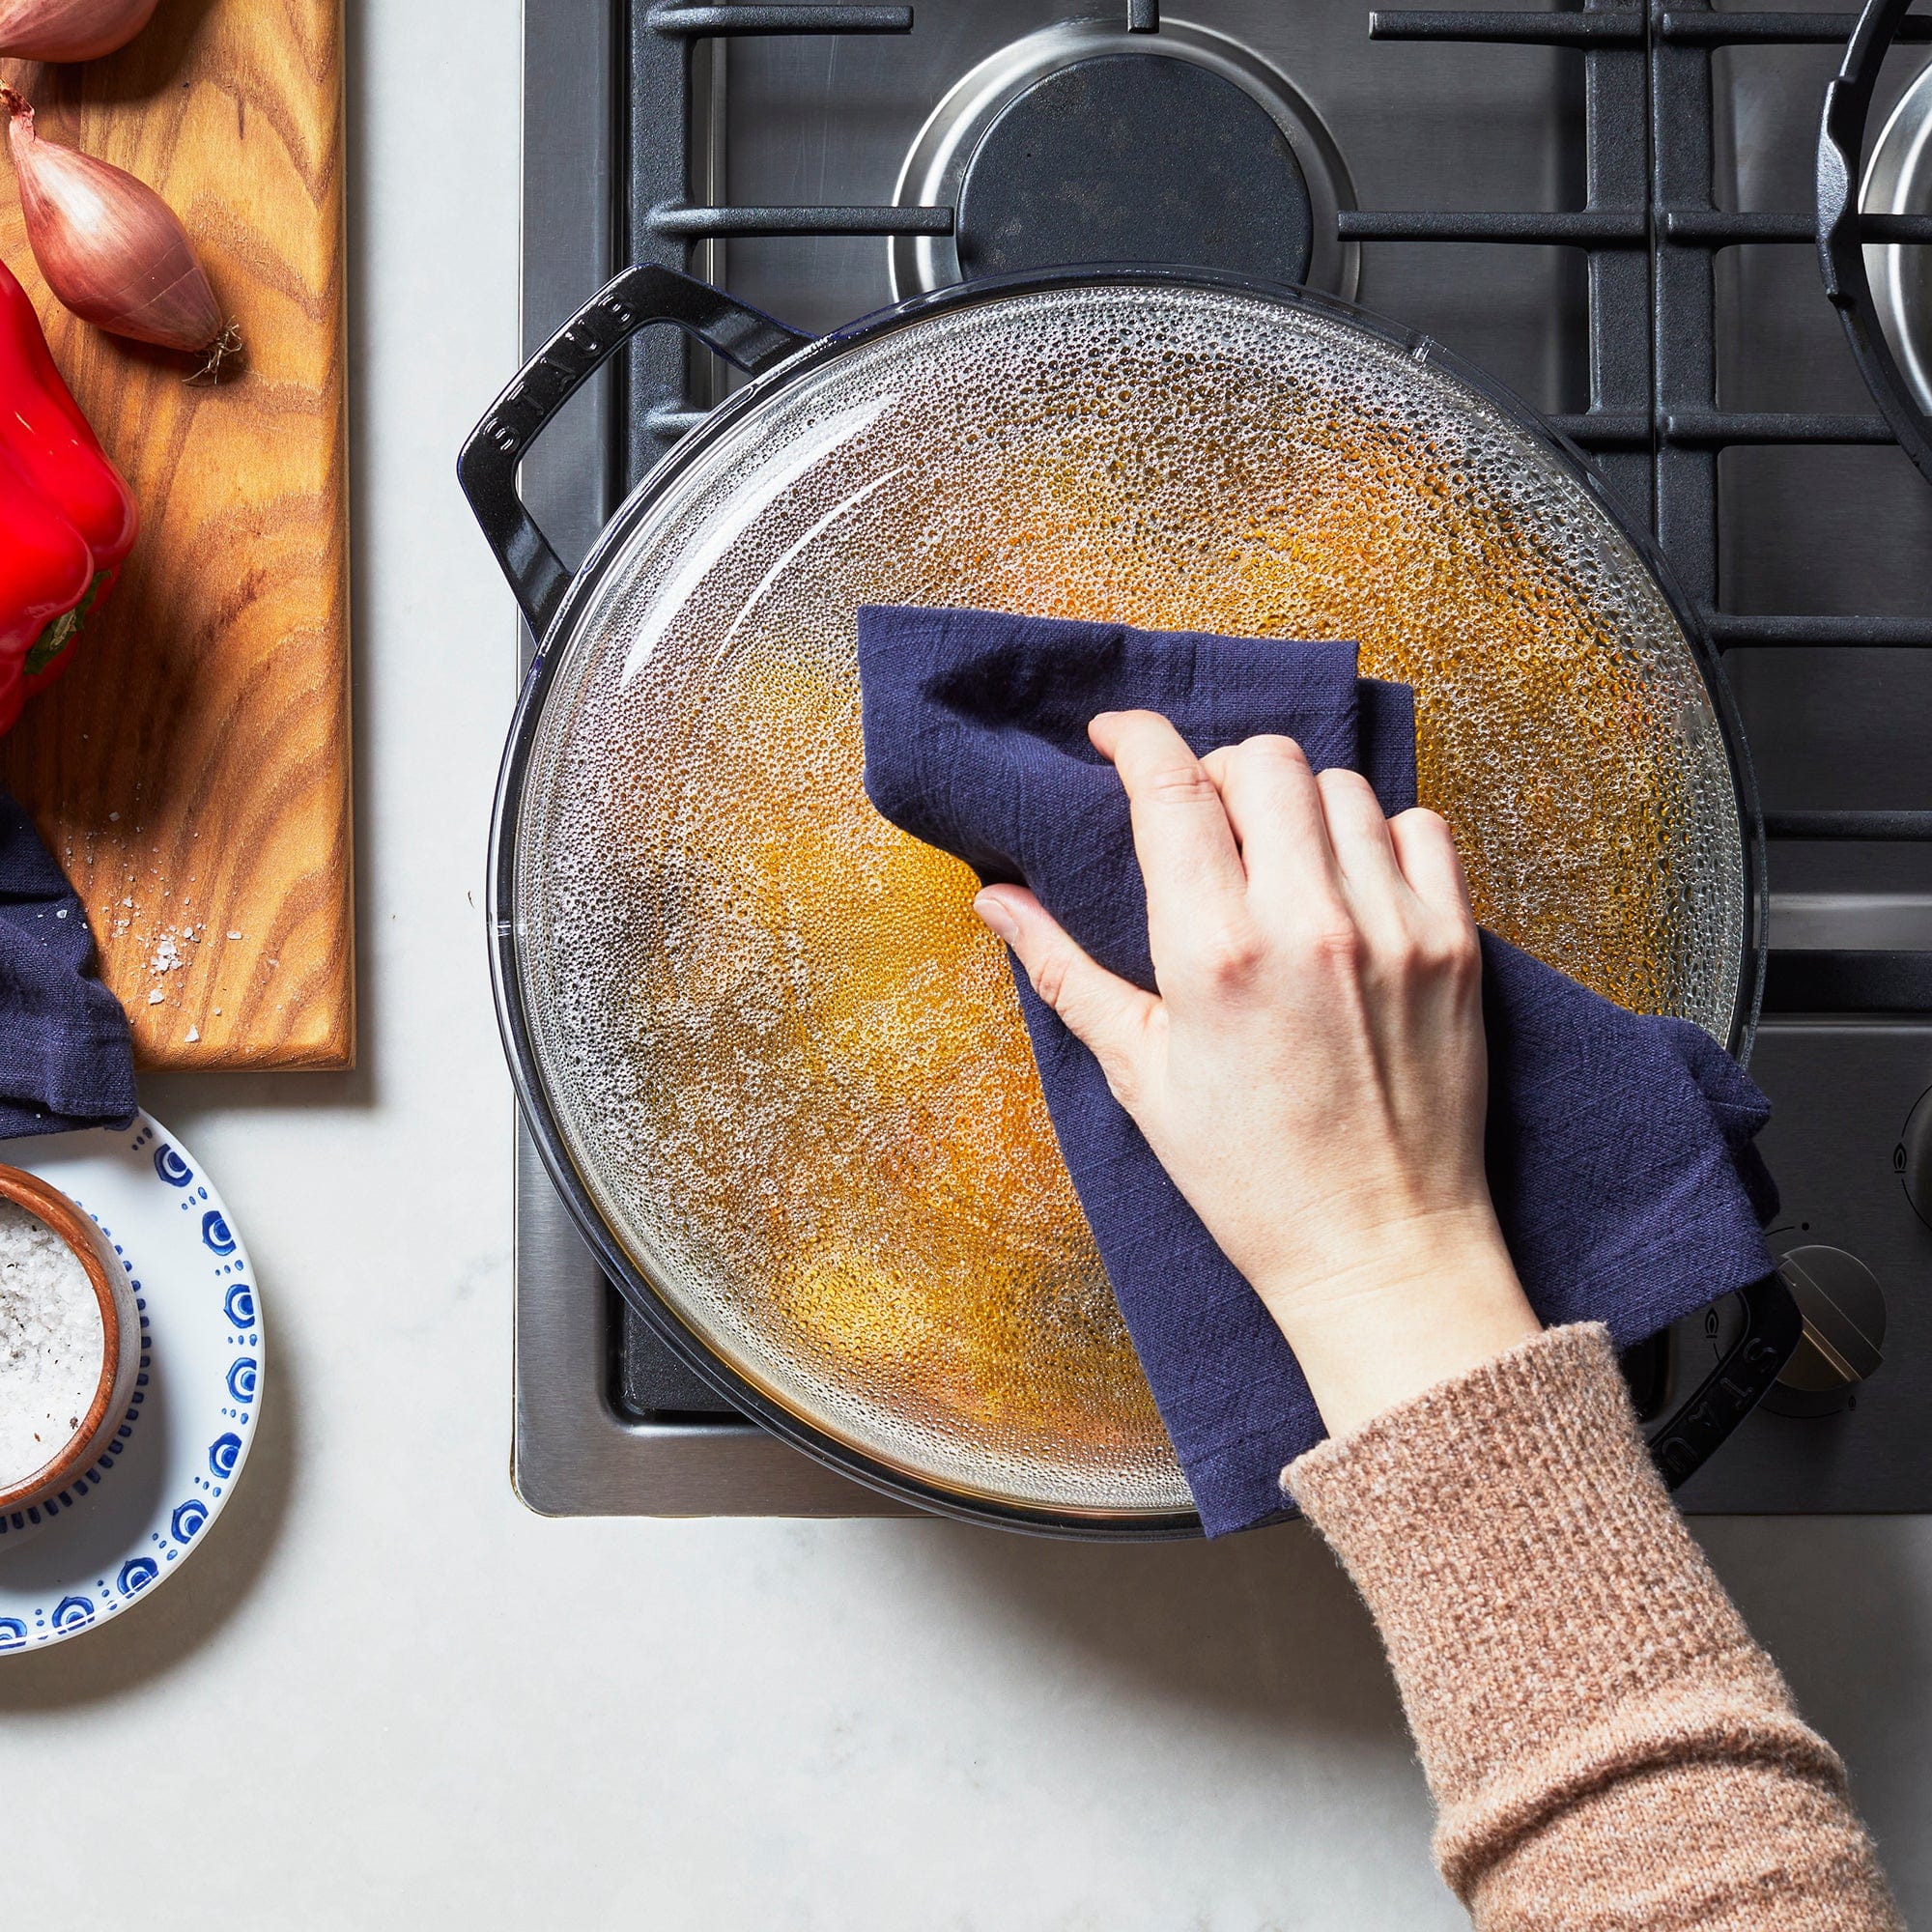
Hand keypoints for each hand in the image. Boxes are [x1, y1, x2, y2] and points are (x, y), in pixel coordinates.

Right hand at [972, 710, 1538, 1438]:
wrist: (1380, 1250)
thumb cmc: (1248, 1178)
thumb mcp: (1139, 1077)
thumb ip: (1064, 972)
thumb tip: (994, 900)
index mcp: (1214, 954)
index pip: (1173, 789)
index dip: (1137, 741)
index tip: (1115, 737)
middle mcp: (1310, 923)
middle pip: (1263, 761)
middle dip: (1216, 766)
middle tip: (1197, 807)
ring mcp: (1395, 928)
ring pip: (1342, 787)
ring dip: (1294, 799)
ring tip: (1273, 851)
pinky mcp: (1457, 946)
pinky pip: (1421, 827)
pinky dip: (1377, 831)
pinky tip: (1348, 879)